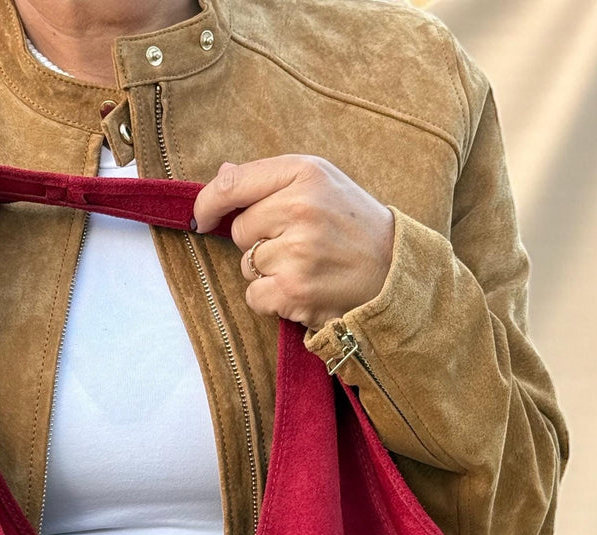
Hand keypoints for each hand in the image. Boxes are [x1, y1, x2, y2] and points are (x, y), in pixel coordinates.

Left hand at [190, 155, 395, 331]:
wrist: (395, 271)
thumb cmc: (353, 225)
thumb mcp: (323, 183)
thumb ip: (273, 179)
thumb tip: (222, 177)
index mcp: (306, 174)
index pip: (234, 184)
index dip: (209, 202)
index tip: (202, 216)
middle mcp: (300, 209)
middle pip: (239, 229)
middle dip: (258, 239)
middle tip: (298, 242)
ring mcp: (297, 253)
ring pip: (247, 265)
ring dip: (267, 270)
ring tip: (307, 265)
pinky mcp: (295, 291)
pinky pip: (254, 296)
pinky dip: (270, 298)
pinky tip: (301, 288)